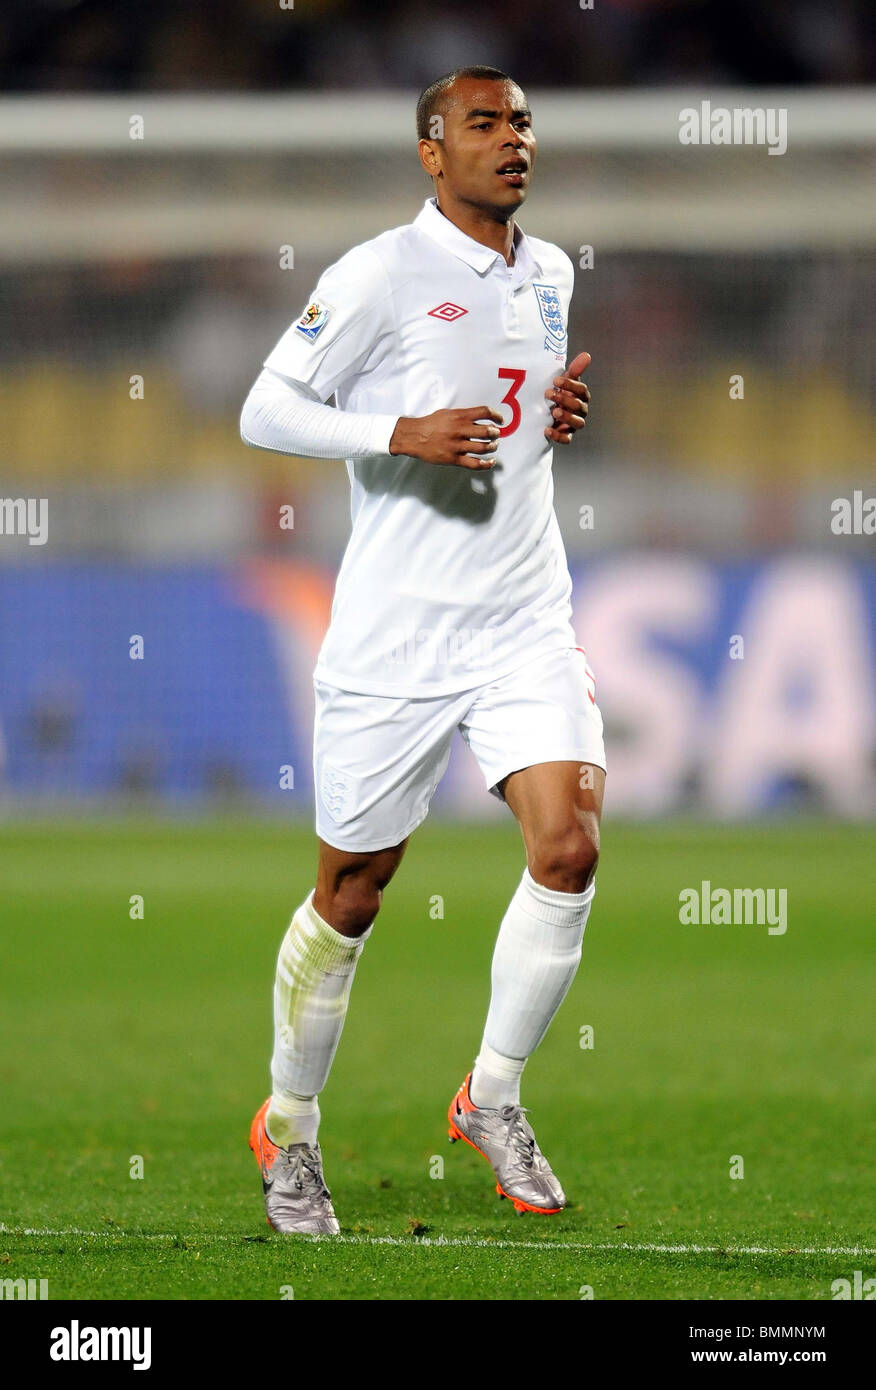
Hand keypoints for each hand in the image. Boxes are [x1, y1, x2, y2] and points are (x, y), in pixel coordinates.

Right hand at [389, 406, 503, 468]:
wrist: (414, 437)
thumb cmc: (430, 424)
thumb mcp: (447, 413)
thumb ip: (463, 416)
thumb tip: (480, 419)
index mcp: (459, 416)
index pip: (485, 412)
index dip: (496, 416)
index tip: (500, 420)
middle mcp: (460, 430)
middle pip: (488, 431)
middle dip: (496, 434)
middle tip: (496, 435)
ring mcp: (457, 445)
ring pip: (483, 448)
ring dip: (492, 447)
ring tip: (493, 446)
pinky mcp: (453, 459)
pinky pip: (475, 463)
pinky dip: (486, 464)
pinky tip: (490, 462)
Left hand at [544, 350, 590, 445]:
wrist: (549, 412)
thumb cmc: (560, 393)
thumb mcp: (565, 381)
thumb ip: (575, 369)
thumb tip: (586, 355)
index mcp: (582, 396)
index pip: (581, 390)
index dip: (570, 385)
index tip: (556, 380)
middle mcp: (581, 411)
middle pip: (579, 406)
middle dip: (564, 399)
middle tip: (548, 393)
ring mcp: (574, 424)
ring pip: (578, 423)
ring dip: (566, 417)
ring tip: (554, 412)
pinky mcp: (566, 435)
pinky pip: (566, 439)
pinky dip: (558, 436)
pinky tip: (547, 430)